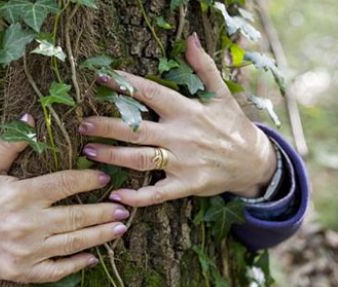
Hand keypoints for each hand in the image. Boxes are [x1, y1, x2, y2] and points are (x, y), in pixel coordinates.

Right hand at [0, 114, 129, 283]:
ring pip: (73, 243)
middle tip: (124, 205)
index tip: (105, 177)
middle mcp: (27, 224)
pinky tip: (93, 258)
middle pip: (77, 216)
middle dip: (104, 211)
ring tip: (120, 228)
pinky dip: (76, 265)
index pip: (65, 184)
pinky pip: (56, 270)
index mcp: (21, 194)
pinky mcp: (22, 272)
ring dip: (100, 236)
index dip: (88, 180)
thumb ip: (11, 144)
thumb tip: (31, 116)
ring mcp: (26, 251)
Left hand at [79, 33, 276, 206]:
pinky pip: (158, 193)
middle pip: (138, 129)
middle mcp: (182, 135)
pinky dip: (137, 197)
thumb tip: (190, 39)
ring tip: (89, 151)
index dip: (127, 86)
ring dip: (113, 156)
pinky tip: (117, 196)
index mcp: (187, 111)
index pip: (152, 94)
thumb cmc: (232, 126)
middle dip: (108, 126)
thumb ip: (203, 67)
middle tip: (83, 124)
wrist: (254, 162)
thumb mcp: (221, 95)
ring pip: (141, 159)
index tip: (102, 79)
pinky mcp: (186, 185)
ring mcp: (183, 162)